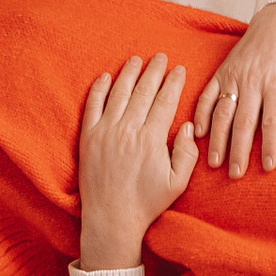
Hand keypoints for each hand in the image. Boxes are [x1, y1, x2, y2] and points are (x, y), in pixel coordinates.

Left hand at [78, 54, 199, 270]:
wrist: (111, 217)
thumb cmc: (147, 203)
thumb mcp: (178, 182)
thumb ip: (186, 153)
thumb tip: (184, 126)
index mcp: (152, 139)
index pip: (166, 102)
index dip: (174, 83)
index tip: (179, 69)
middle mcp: (128, 130)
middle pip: (144, 91)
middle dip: (154, 71)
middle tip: (161, 57)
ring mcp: (106, 132)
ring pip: (119, 93)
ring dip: (129, 74)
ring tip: (136, 60)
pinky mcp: (88, 137)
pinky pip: (93, 105)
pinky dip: (99, 89)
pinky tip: (105, 77)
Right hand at [193, 0, 275, 178]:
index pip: (273, 120)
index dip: (270, 144)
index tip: (268, 166)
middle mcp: (253, 81)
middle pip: (244, 122)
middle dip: (238, 150)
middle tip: (236, 175)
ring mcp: (235, 76)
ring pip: (222, 112)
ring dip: (217, 138)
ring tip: (213, 163)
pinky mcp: (222, 72)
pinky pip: (207, 95)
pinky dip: (201, 114)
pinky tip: (198, 134)